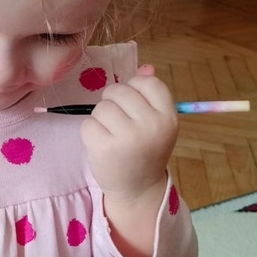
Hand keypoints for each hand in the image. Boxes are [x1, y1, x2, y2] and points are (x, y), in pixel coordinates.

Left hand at [80, 65, 176, 256]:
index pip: (148, 82)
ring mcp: (129, 137)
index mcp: (168, 117)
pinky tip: (101, 146)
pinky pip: (88, 124)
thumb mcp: (155, 123)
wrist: (138, 189)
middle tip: (119, 124)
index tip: (134, 107)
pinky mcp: (106, 148)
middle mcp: (152, 125)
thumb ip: (150, 96)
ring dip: (100, 119)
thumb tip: (144, 66)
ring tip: (111, 135)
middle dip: (113, 103)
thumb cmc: (145, 151)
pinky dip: (90, 133)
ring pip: (101, 107)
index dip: (134, 89)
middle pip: (119, 91)